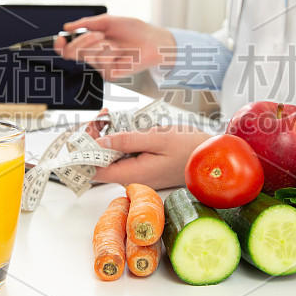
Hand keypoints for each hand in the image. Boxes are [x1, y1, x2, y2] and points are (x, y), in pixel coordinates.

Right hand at [54, 14, 175, 80]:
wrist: (152, 40)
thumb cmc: (134, 30)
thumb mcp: (108, 21)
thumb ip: (87, 23)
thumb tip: (68, 26)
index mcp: (90, 44)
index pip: (67, 49)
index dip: (60, 45)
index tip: (61, 38)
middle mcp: (93, 57)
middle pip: (71, 54)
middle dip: (83, 41)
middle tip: (99, 34)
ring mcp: (101, 66)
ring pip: (88, 56)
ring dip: (103, 45)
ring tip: (116, 43)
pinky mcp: (110, 74)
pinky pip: (101, 62)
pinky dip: (111, 53)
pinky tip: (121, 53)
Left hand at [93, 124, 211, 189]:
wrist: (212, 158)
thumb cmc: (189, 148)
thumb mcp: (157, 138)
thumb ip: (127, 141)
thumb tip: (99, 142)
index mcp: (132, 175)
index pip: (94, 169)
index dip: (84, 151)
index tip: (85, 131)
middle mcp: (131, 179)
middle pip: (100, 161)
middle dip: (95, 137)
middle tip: (101, 117)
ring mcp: (136, 174)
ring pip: (110, 156)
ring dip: (106, 136)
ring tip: (108, 116)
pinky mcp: (142, 168)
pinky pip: (122, 155)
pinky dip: (118, 139)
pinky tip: (121, 124)